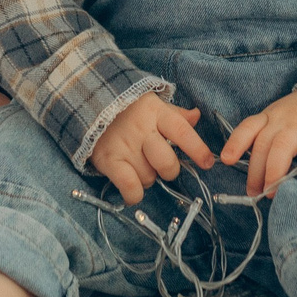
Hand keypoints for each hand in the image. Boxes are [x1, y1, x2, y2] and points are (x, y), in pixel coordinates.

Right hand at [89, 94, 215, 205]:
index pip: (183, 132)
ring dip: (147, 178)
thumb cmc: (129, 109)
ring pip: (148, 178)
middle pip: (167, 163)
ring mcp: (125, 146)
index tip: (208, 163)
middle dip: (168, 170)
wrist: (88, 102)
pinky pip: (130, 187)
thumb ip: (176, 114)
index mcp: (157, 113)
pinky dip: (134, 194)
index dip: (198, 149)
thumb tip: (197, 116)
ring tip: (138, 165)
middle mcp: (142, 130)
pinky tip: (133, 190)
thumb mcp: (153, 105)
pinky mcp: (108, 160)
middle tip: (160, 165)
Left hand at [220, 91, 296, 195]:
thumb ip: (268, 141)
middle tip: (255, 193)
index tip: (226, 160)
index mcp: (269, 118)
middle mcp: (283, 120)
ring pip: (284, 146)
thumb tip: (255, 177)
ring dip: (276, 171)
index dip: (236, 143)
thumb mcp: (280, 121)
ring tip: (273, 192)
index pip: (248, 127)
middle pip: (264, 144)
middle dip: (256, 171)